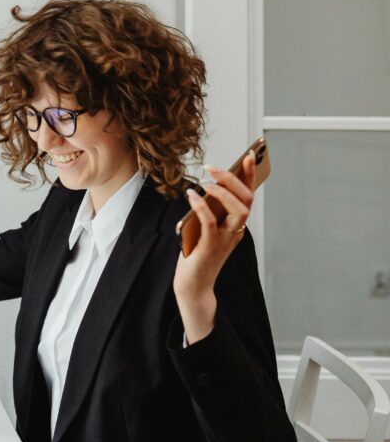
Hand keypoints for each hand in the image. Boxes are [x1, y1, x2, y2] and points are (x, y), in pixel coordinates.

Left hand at [173, 154, 256, 340]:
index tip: (249, 156)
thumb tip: (203, 188)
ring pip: (236, 210)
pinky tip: (191, 195)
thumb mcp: (205, 230)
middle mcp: (235, 232)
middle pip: (245, 200)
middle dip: (233, 180)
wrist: (193, 286)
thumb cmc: (197, 256)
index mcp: (235, 226)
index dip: (250, 176)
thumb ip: (209, 213)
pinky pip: (210, 223)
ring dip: (223, 192)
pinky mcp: (209, 248)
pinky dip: (202, 207)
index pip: (248, 197)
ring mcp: (225, 240)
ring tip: (206, 180)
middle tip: (214, 168)